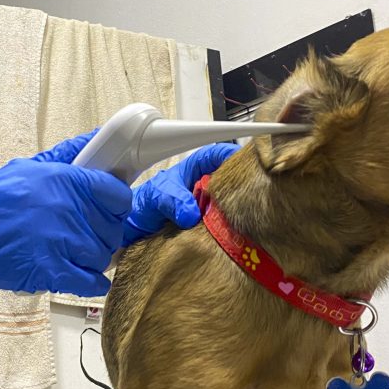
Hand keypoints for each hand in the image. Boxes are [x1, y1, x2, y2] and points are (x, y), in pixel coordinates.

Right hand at [0, 133, 131, 314]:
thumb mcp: (30, 166)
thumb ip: (69, 154)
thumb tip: (98, 136)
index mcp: (68, 179)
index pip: (119, 196)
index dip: (115, 206)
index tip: (105, 211)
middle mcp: (70, 209)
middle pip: (112, 229)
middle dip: (101, 235)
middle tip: (81, 236)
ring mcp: (63, 241)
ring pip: (103, 256)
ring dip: (92, 259)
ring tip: (71, 255)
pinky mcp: (52, 270)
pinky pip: (92, 281)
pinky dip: (90, 282)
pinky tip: (78, 276)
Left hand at [122, 143, 238, 246]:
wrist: (134, 230)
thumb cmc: (145, 204)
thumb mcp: (156, 197)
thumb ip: (172, 200)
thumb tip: (190, 214)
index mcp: (194, 170)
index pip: (215, 155)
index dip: (230, 155)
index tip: (245, 161)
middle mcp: (204, 188)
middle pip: (230, 180)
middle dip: (242, 185)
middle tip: (253, 192)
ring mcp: (207, 207)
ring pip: (229, 204)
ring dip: (237, 209)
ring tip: (248, 214)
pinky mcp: (208, 227)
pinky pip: (223, 225)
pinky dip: (229, 228)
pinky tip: (236, 233)